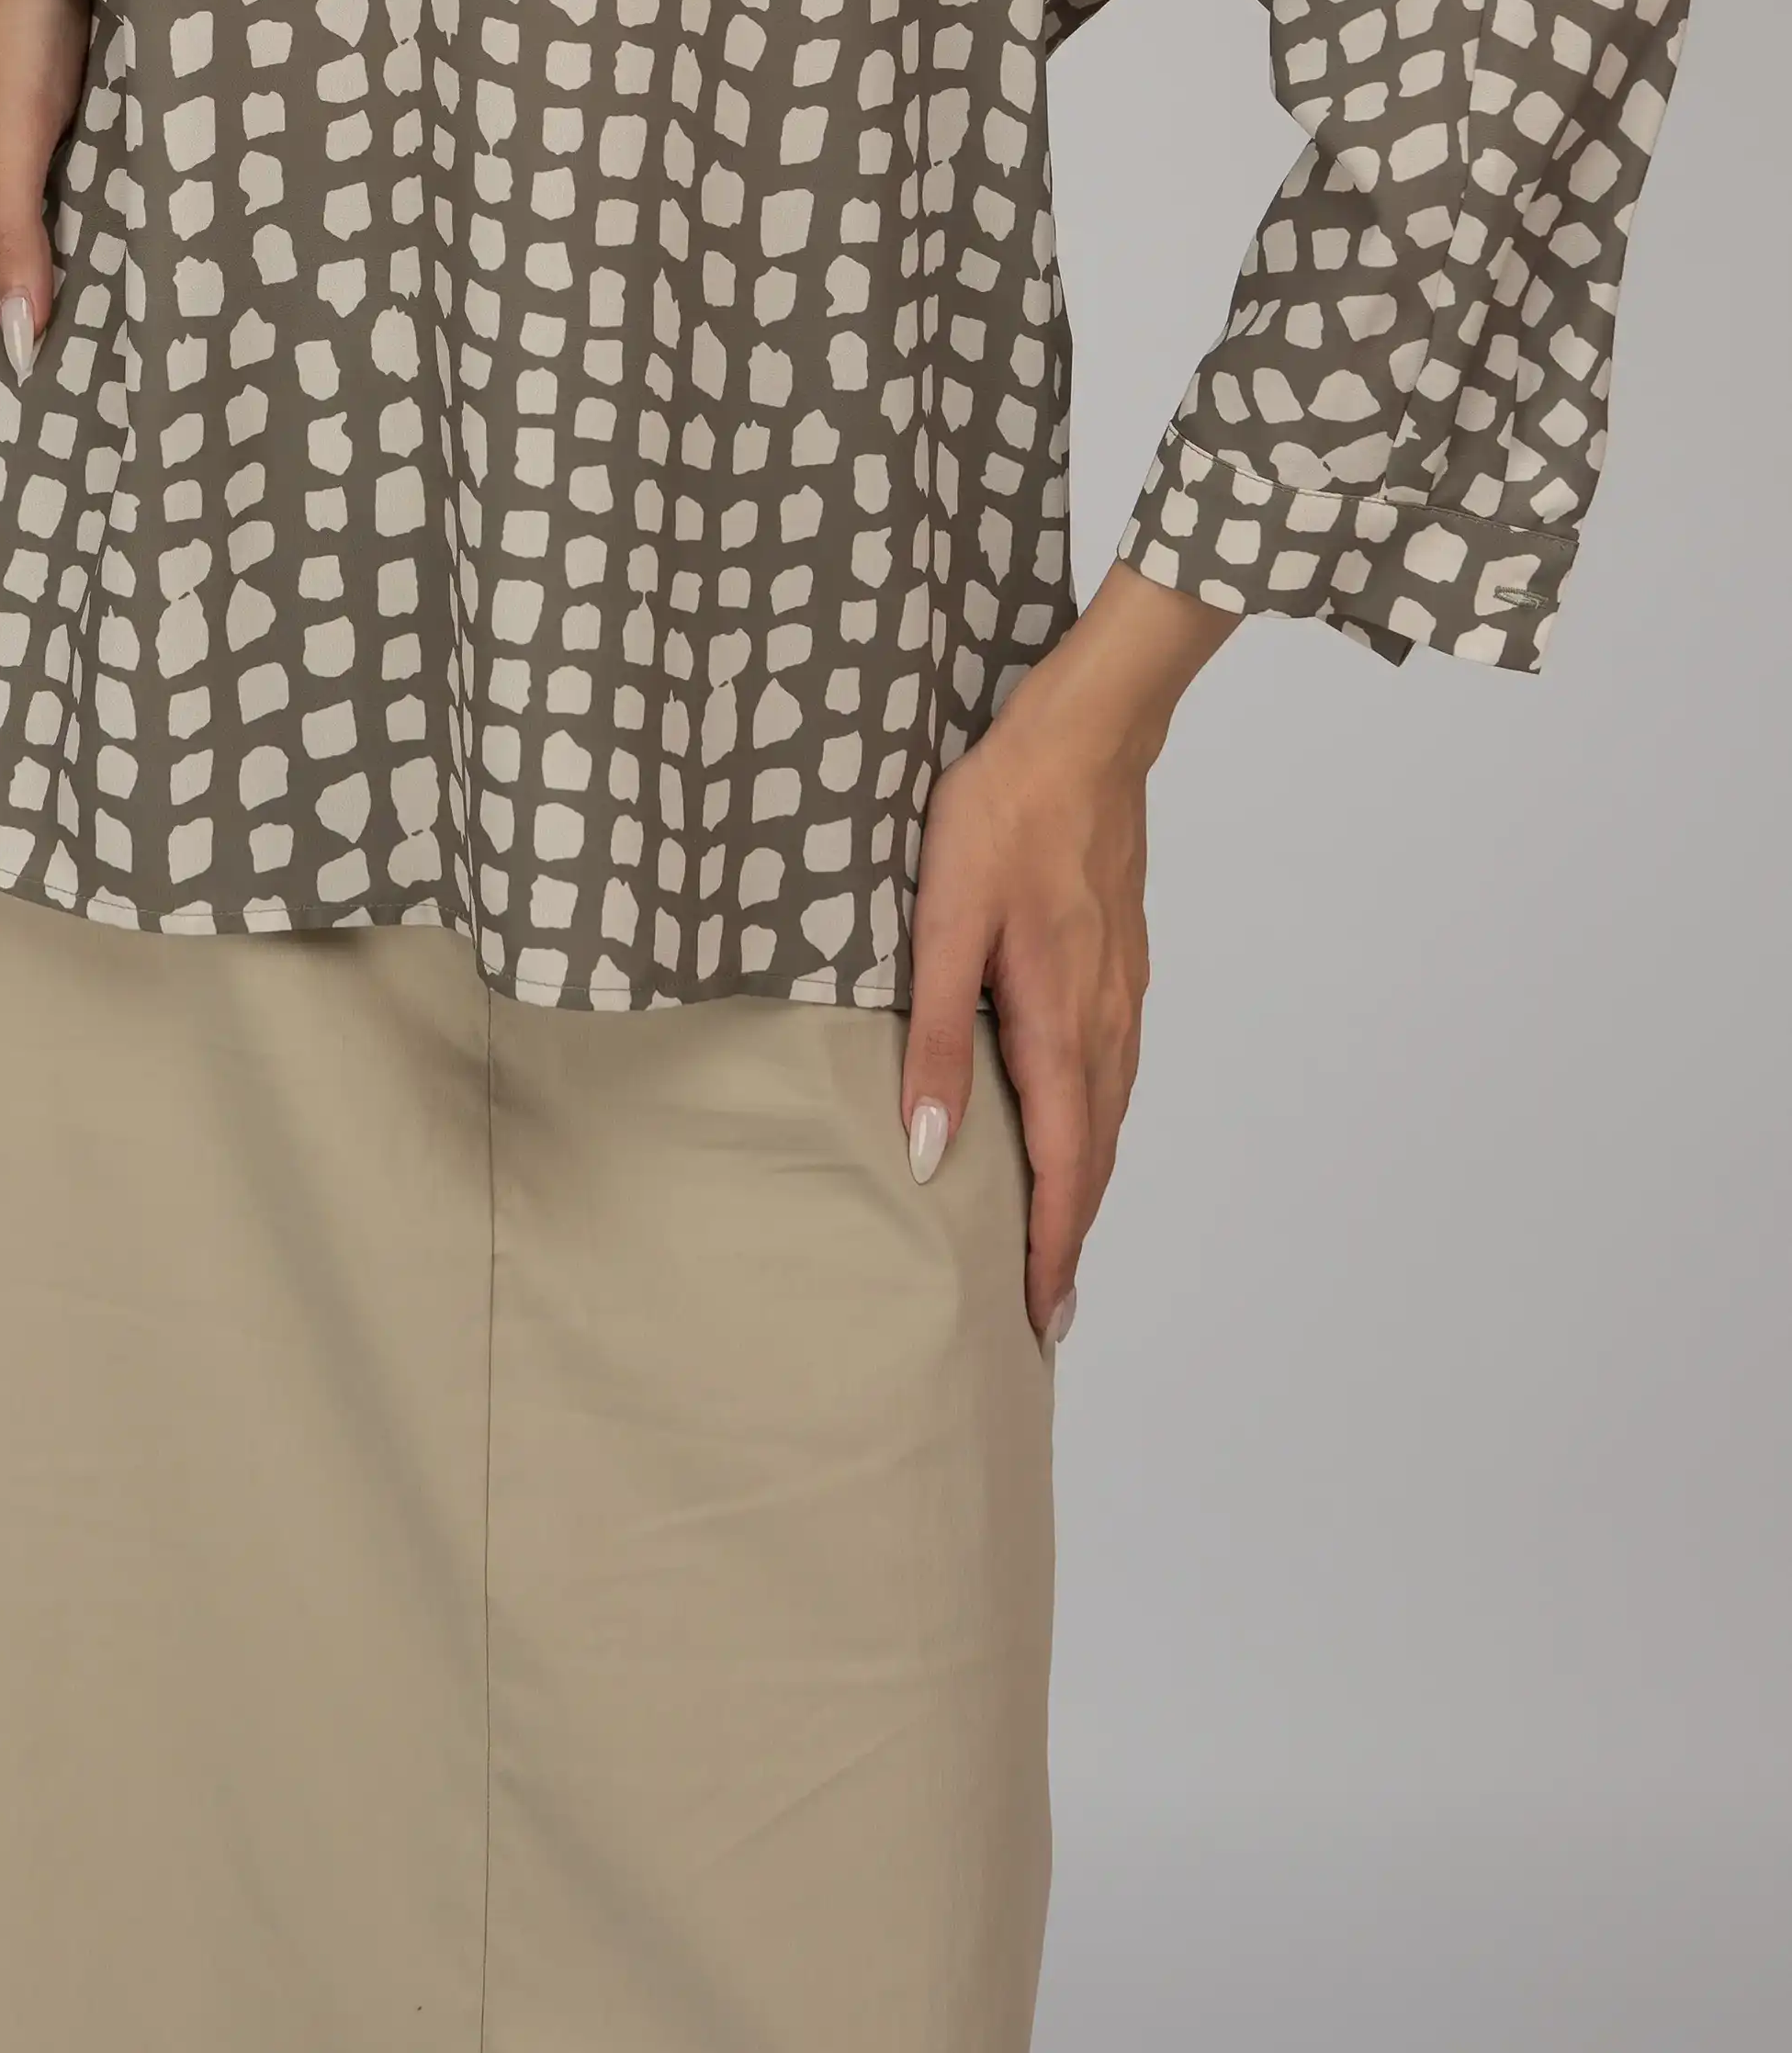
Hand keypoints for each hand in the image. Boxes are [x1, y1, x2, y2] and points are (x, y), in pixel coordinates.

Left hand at [901, 565, 1238, 1340]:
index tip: (1038, 1317)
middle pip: (1094, 1156)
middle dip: (1071, 1237)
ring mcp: (1120, 991)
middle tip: (1047, 1309)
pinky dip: (1098, 1124)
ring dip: (1086, 1185)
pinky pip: (1115, 1069)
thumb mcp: (945, 924)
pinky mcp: (1120, 961)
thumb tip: (931, 1151)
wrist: (1084, 735)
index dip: (1048, 1248)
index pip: (1060, 1168)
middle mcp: (1103, 1022)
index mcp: (1057, 1024)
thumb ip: (935, 1042)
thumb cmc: (1003, 816)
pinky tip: (1077, 1123)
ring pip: (1110, 1114)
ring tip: (1059, 1238)